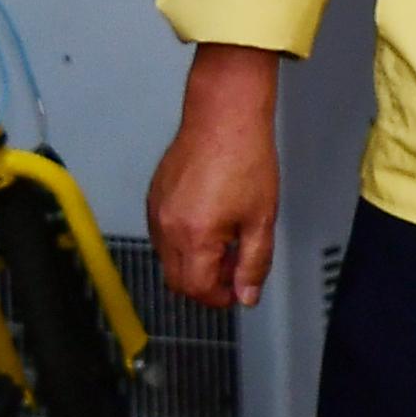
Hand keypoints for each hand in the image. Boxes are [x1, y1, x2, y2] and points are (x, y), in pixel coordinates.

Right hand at [147, 44, 280, 308]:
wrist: (225, 118)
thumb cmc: (246, 159)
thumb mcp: (262, 218)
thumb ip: (254, 262)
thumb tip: (247, 294)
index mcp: (194, 236)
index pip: (196, 288)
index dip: (218, 297)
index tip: (237, 291)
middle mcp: (166, 228)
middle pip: (177, 279)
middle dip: (205, 284)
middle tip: (234, 271)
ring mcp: (156, 212)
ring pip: (168, 258)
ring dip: (194, 262)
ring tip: (227, 241)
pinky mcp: (154, 198)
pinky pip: (163, 234)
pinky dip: (183, 241)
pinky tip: (211, 223)